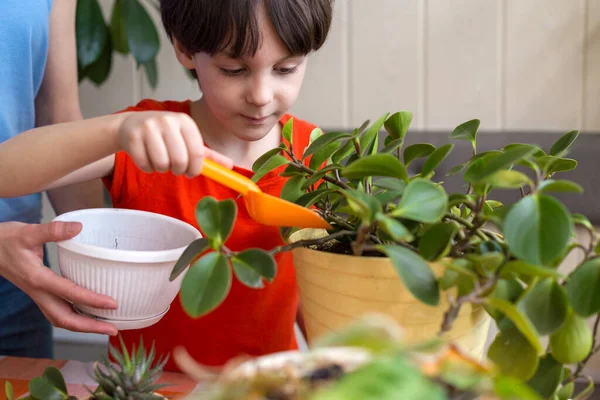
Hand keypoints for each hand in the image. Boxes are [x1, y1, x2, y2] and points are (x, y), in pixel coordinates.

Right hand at [0, 221, 117, 334]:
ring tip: (104, 327)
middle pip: (65, 319)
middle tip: (113, 329)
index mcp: (37, 278)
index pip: (69, 293)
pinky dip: (75, 318)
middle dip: (89, 327)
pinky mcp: (38, 294)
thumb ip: (53, 230)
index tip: (112, 304)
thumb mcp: (28, 231)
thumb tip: (78, 227)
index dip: (92, 300)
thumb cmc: (5, 240)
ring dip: (83, 326)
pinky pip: (58, 312)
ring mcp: (38, 295)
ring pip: (61, 319)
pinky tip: (89, 315)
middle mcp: (38, 292)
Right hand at [119, 111, 233, 176]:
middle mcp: (167, 121)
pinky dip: (148, 168)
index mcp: (185, 121)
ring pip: (162, 164)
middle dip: (178, 170)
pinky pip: (145, 165)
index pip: (197, 152)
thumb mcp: (187, 140)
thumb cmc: (165, 136)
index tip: (191, 172)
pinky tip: (147, 157)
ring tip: (160, 160)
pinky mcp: (132, 136)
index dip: (195, 168)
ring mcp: (148, 127)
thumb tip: (231, 166)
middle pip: (180, 160)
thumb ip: (208, 155)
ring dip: (162, 169)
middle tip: (174, 167)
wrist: (132, 125)